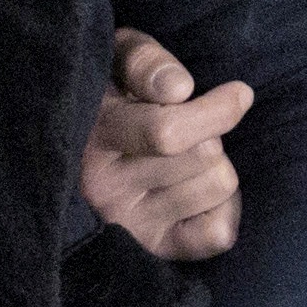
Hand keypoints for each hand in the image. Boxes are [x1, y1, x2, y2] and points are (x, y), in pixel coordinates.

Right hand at [82, 28, 253, 261]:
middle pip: (206, 154)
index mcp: (94, 135)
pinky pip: (217, 233)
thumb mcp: (116, 58)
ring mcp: (126, 224)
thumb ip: (144, 62)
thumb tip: (179, 89)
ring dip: (216, 166)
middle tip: (190, 128)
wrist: (66, 145)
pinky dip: (225, 209)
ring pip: (218, 186)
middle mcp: (104, 187)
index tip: (240, 93)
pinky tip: (202, 194)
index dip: (217, 111)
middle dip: (211, 132)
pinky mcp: (150, 248)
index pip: (168, 133)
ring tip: (187, 159)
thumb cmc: (109, 92)